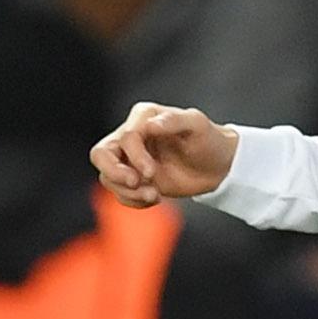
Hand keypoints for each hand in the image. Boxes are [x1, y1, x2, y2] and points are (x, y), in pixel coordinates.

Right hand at [91, 103, 234, 205]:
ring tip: (155, 196)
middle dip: (114, 173)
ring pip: (107, 177)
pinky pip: (119, 193)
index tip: (152, 173)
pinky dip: (134, 201)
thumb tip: (150, 125)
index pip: (125, 138)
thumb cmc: (209, 140)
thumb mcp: (197, 125)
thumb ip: (174, 120)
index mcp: (143, 117)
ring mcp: (129, 160)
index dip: (136, 157)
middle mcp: (130, 136)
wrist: (217, 166)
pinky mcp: (133, 179)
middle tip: (136, 184)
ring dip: (128, 192)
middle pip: (100, 154)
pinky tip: (156, 198)